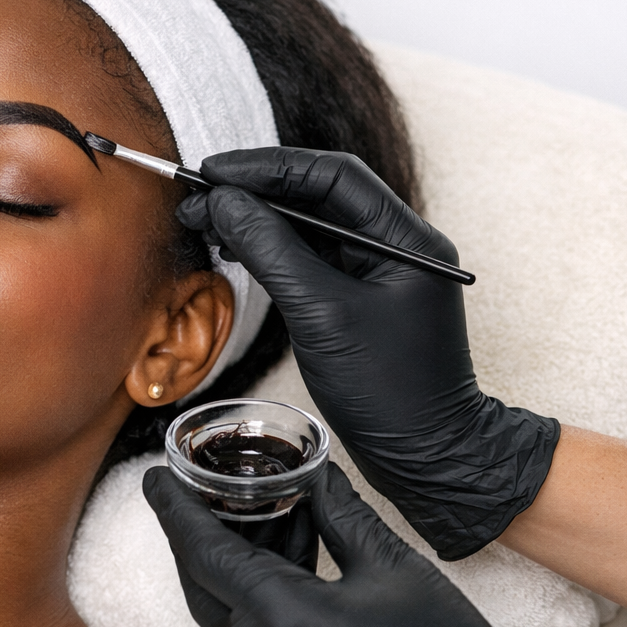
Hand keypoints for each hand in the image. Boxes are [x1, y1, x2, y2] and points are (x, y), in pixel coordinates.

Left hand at [143, 464, 503, 626]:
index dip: (173, 509)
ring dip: (233, 549)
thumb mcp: (394, 569)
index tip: (155, 475)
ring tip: (256, 498)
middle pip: (204, 579)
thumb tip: (314, 471)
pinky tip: (287, 536)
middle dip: (198, 526)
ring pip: (226, 599)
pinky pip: (252, 618)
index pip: (203, 553)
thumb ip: (340, 514)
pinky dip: (258, 577)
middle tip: (197, 480)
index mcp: (282, 618)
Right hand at [176, 148, 558, 558]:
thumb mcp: (321, 314)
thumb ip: (271, 250)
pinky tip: (234, 249)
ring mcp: (378, 271)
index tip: (212, 172)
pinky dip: (269, 247)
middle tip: (197, 197)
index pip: (331, 174)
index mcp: (406, 239)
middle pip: (317, 193)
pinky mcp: (359, 297)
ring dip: (256, 218)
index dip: (266, 166)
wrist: (430, 460)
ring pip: (309, 223)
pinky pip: (309, 255)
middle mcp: (396, 245)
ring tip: (204, 221)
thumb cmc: (390, 392)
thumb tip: (224, 202)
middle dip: (254, 190)